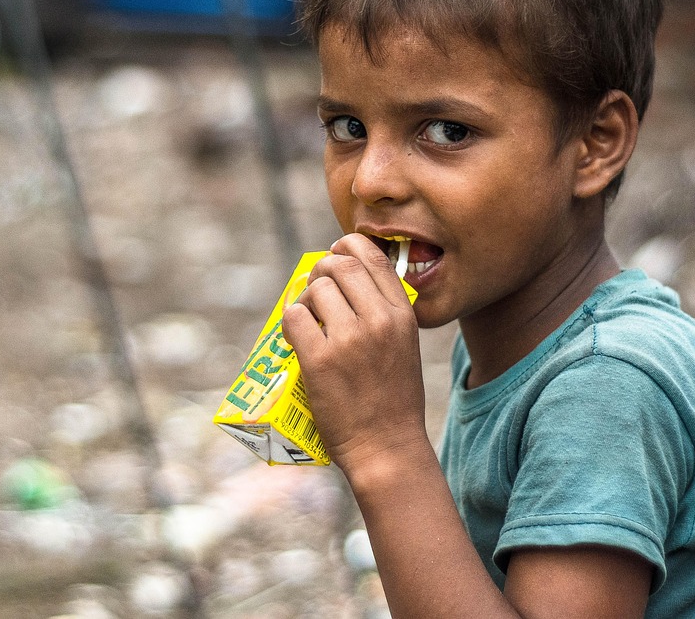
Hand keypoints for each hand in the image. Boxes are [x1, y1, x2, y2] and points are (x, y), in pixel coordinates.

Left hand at [281, 233, 427, 472]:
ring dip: (305, 298)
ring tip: (307, 316)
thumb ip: (383, 312)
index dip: (348, 247)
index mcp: (402, 315)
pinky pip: (294, 317)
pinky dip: (290, 320)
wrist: (387, 448)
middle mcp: (378, 321)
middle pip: (339, 265)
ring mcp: (349, 340)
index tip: (335, 255)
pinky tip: (296, 335)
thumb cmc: (393, 400)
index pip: (374, 257)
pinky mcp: (320, 360)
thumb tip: (346, 279)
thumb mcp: (404, 346)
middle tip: (314, 287)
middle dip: (321, 269)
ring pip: (315, 289)